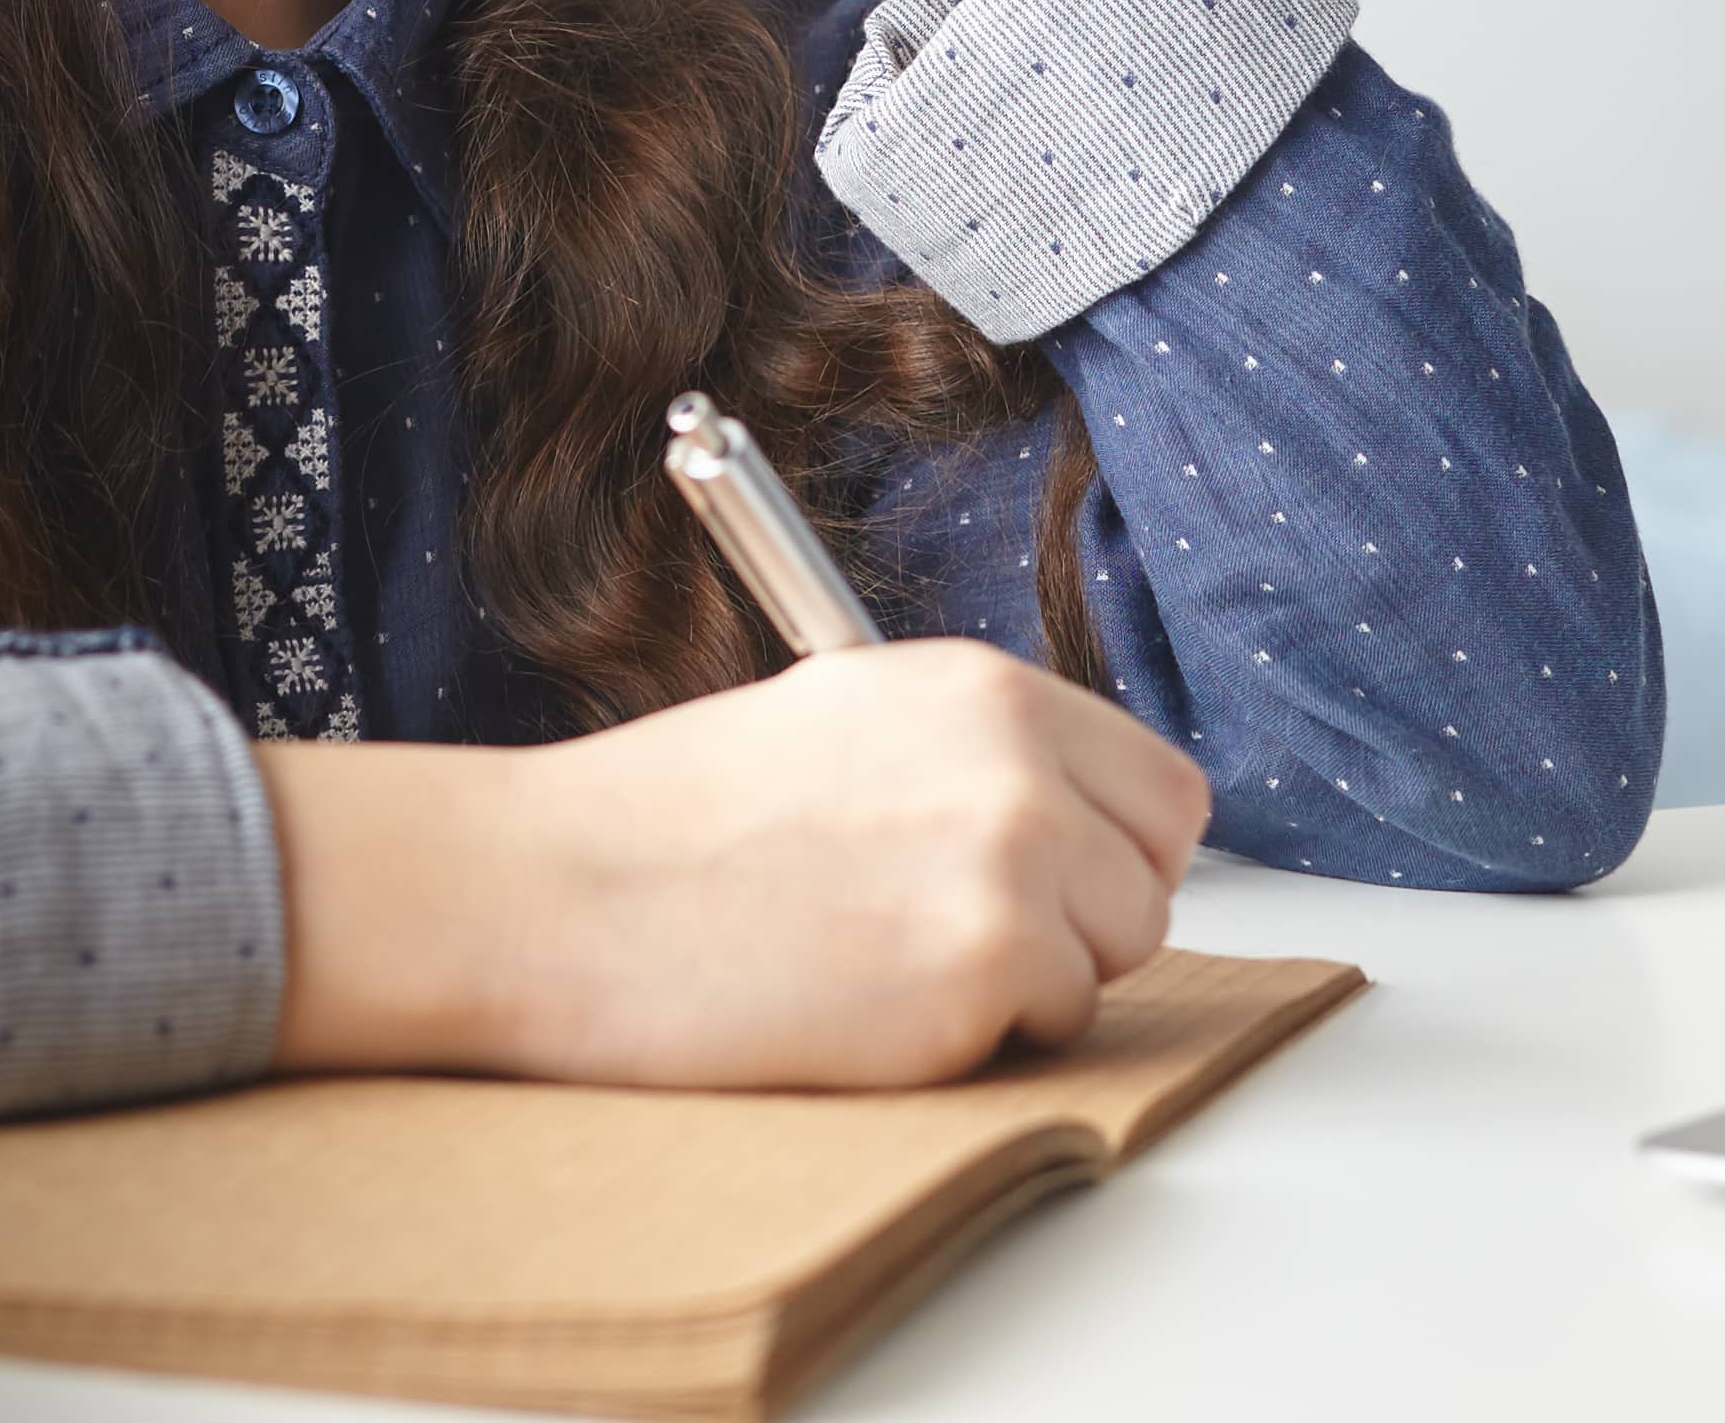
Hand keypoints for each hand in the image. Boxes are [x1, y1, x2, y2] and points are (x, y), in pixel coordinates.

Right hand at [258, 641, 1213, 1087]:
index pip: (1160, 787)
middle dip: (1082, 919)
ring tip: (891, 959)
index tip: (1050, 883)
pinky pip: (1050, 1027)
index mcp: (985, 688)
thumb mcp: (845, 722)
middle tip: (958, 934)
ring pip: (1112, 958)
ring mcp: (1012, 863)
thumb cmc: (672, 822)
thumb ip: (971, 753)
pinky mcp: (985, 967)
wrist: (564, 894)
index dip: (1109, 850)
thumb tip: (1066, 814)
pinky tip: (870, 1000)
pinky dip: (976, 1035)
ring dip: (1027, 981)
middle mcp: (1020, 760)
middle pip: (1156, 877)